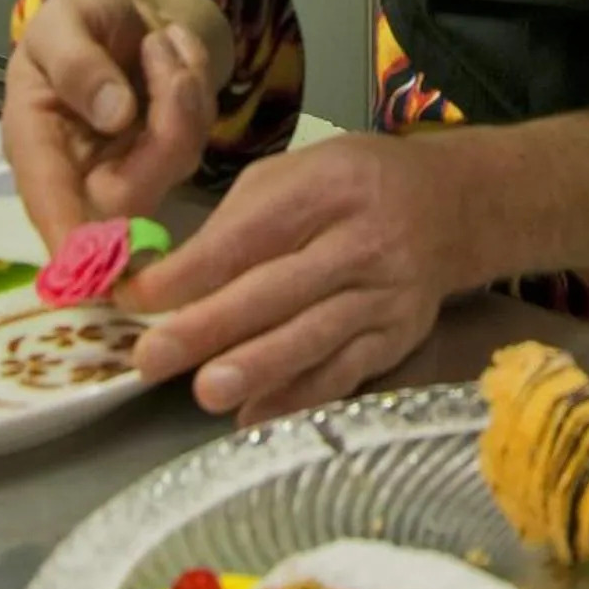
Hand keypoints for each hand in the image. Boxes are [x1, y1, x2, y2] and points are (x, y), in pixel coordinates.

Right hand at [2, 0, 217, 252]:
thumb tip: (114, 116)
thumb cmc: (73, 20)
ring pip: (177, 156)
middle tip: (158, 46)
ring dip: (182, 86)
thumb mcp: (60, 22)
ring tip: (157, 36)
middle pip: (132, 195)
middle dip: (166, 124)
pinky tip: (172, 46)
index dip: (71, 238)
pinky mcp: (174, 150)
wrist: (118, 7)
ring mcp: (135, 165)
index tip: (98, 272)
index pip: (51, 203)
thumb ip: (76, 65)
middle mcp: (84, 169)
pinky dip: (196, 77)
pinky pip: (202, 127)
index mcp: (37, 143)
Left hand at [125, 135, 464, 425]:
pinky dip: (299, 396)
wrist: (453, 207)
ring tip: (207, 392)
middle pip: (279, 289)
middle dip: (211, 326)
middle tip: (152, 357)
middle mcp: (363, 240)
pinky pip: (345, 371)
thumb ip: (233, 223)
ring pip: (316, 336)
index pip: (250, 234)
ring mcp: (386, 293)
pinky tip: (254, 414)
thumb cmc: (351, 187)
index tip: (136, 297)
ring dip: (259, 367)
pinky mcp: (398, 335)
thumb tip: (164, 285)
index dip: (190, 271)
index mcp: (327, 187)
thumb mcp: (295, 174)